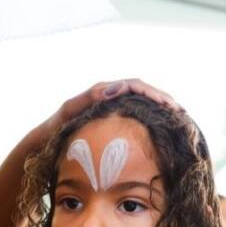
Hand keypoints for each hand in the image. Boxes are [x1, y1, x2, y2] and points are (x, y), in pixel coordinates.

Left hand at [38, 79, 182, 139]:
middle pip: (143, 91)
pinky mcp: (112, 120)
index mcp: (102, 91)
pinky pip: (136, 116)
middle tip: (179, 111)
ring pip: (142, 103)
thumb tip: (114, 88)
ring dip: (161, 108)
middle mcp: (109, 95)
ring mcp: (112, 108)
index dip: (153, 93)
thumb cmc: (57, 127)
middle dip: (163, 99)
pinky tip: (162, 129)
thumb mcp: (69, 111)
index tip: (168, 105)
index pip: (134, 86)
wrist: (46, 140)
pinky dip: (151, 118)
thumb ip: (88, 98)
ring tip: (178, 117)